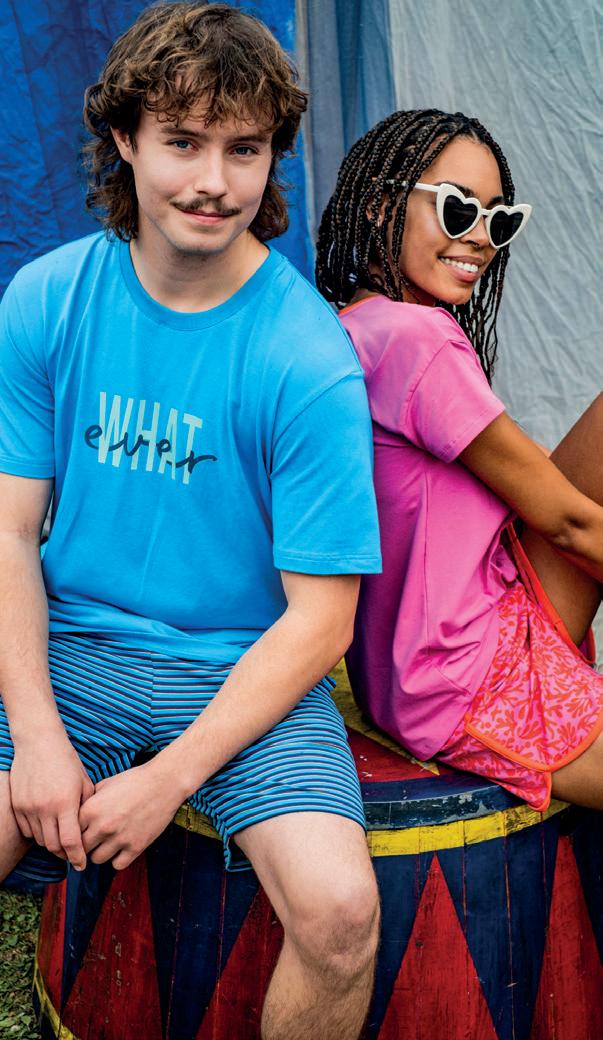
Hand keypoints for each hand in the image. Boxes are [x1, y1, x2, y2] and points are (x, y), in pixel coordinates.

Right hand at [10, 734, 94, 869]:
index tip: (82, 865)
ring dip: (52, 844)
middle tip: (73, 855)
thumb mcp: (84, 781)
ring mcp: (28, 807)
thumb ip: (87, 806)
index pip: (71, 841)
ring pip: (40, 839)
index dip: (78, 857)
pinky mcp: (17, 805)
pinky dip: (38, 833)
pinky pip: (28, 829)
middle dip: (65, 854)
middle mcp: (45, 808)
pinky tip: (47, 826)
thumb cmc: (66, 760)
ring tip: (61, 839)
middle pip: (54, 846)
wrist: (39, 742)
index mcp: (65, 803)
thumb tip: (90, 828)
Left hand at [79, 763, 182, 869]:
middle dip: (86, 844)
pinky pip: (117, 865)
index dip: (75, 832)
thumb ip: (89, 800)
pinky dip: (118, 858)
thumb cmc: (135, 780)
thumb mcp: (106, 784)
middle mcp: (102, 826)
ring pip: (97, 859)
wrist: (164, 782)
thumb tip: (76, 814)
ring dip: (100, 852)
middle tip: (93, 839)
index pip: (70, 833)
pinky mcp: (136, 847)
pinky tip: (122, 846)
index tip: (81, 831)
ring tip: (108, 842)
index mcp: (91, 809)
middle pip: (81, 849)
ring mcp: (119, 838)